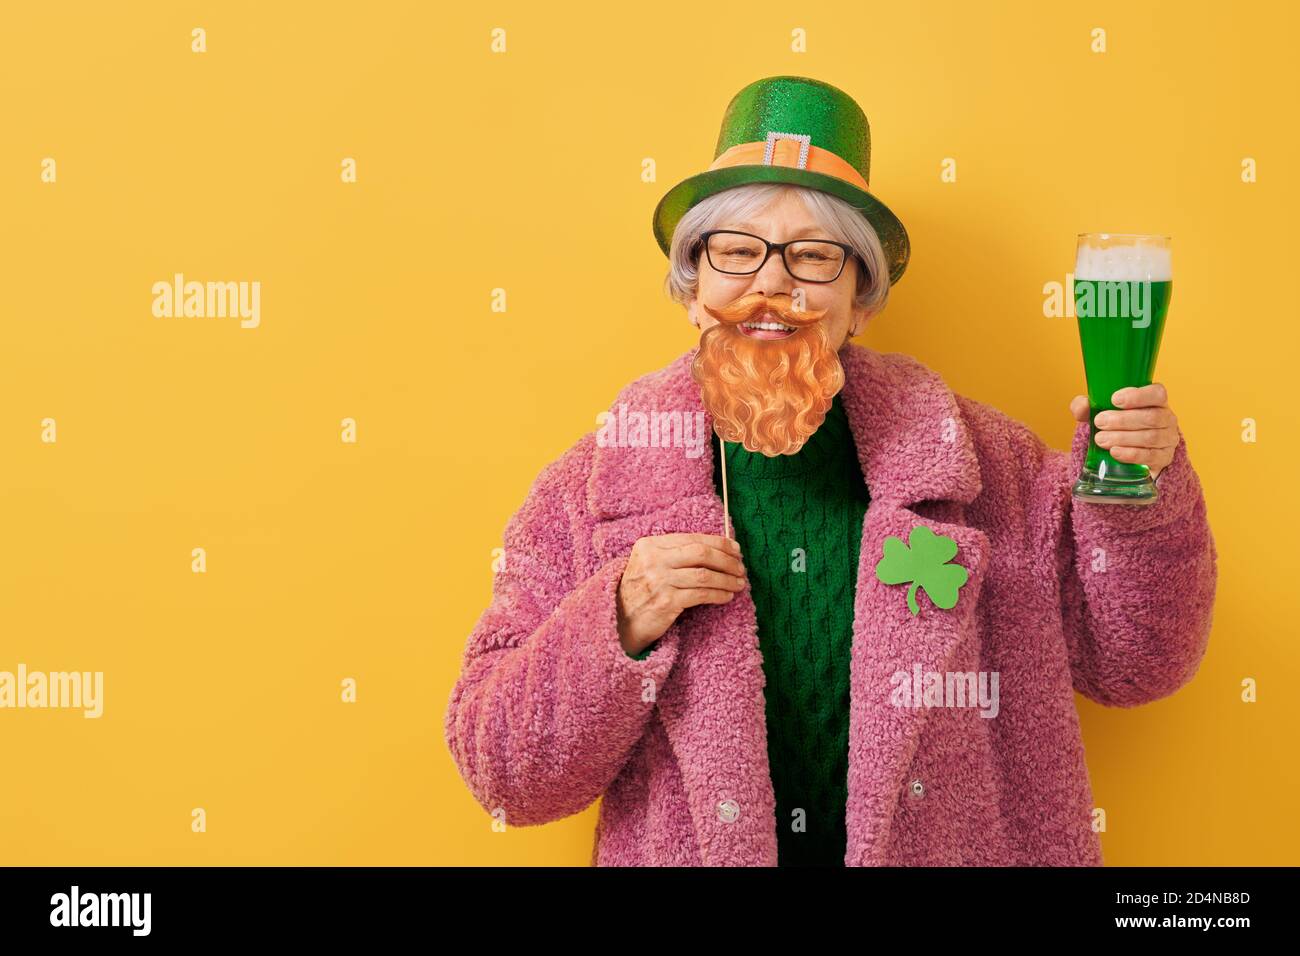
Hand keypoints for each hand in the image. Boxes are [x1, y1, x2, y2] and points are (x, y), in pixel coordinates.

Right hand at [616, 533, 746, 654]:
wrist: (620, 621)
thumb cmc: (641, 591)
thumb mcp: (649, 564)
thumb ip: (675, 554)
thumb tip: (718, 548)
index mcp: (649, 545)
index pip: (692, 538)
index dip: (719, 543)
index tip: (736, 549)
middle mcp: (653, 560)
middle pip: (701, 553)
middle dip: (727, 560)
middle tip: (741, 567)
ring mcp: (659, 581)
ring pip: (704, 575)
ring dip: (727, 579)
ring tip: (739, 583)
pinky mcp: (666, 602)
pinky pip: (701, 595)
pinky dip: (719, 595)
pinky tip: (727, 596)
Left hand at [1069, 382, 1179, 481]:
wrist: (1127, 450)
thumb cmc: (1116, 424)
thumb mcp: (1100, 411)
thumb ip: (1087, 406)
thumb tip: (1082, 406)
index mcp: (1156, 401)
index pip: (1157, 393)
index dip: (1138, 396)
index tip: (1114, 399)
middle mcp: (1167, 418)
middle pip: (1152, 417)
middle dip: (1123, 420)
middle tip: (1099, 422)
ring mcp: (1168, 439)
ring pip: (1151, 437)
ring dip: (1123, 438)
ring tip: (1101, 439)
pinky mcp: (1163, 458)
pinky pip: (1150, 456)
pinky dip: (1131, 454)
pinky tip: (1115, 452)